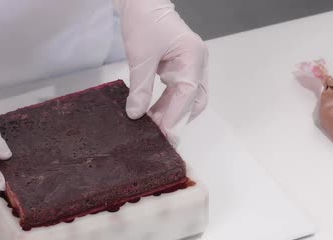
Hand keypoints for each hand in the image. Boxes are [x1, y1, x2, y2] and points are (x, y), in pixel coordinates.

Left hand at [115, 0, 208, 144]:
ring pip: (187, 98)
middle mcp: (197, 62)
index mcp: (193, 56)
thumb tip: (136, 114)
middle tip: (158, 134)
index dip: (176, 115)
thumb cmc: (145, 21)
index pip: (188, 93)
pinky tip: (152, 113)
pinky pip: (177, 92)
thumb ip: (140, 88)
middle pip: (194, 100)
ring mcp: (191, 65)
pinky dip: (166, 104)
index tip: (164, 133)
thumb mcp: (140, 57)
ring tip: (150, 125)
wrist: (142, 3)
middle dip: (177, 118)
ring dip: (170, 112)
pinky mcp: (180, 68)